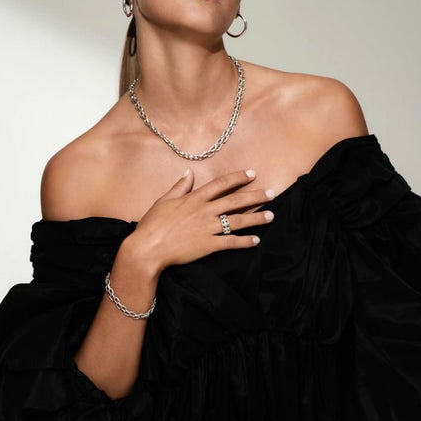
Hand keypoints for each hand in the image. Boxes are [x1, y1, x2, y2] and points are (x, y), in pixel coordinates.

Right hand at [120, 168, 274, 274]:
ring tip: (271, 215)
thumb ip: (180, 187)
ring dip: (256, 218)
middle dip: (256, 196)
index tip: (252, 174)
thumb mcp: (164, 201)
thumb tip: (189, 172)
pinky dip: (244, 241)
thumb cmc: (152, 224)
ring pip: (237, 221)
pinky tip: (256, 240)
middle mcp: (204, 211)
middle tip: (272, 194)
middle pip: (235, 201)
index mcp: (194, 198)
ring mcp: (207, 228)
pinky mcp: (208, 246)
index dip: (238, 178)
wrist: (147, 248)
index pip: (221, 184)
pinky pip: (230, 242)